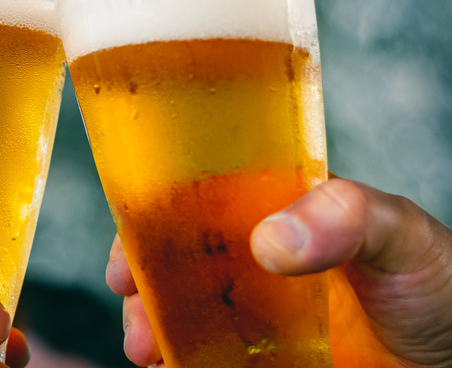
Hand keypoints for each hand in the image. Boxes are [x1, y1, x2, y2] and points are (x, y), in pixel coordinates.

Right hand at [107, 178, 451, 366]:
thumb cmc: (437, 284)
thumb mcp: (402, 234)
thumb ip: (349, 216)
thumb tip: (271, 240)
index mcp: (274, 209)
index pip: (197, 200)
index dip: (154, 219)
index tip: (130, 252)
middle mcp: (254, 259)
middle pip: (177, 261)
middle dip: (143, 282)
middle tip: (132, 309)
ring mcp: (254, 313)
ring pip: (182, 312)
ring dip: (152, 327)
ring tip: (148, 352)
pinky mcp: (259, 357)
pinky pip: (205, 355)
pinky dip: (179, 360)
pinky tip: (170, 367)